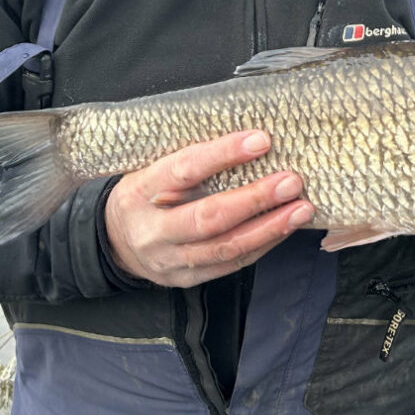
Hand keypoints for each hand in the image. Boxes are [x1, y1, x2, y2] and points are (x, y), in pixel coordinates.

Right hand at [103, 129, 313, 286]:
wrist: (114, 240)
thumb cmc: (144, 192)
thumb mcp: (151, 165)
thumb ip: (190, 157)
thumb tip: (248, 136)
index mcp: (142, 189)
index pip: (185, 169)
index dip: (223, 154)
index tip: (261, 140)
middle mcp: (154, 230)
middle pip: (208, 217)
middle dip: (255, 199)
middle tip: (291, 181)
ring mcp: (170, 259)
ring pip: (224, 248)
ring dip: (269, 228)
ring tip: (301, 209)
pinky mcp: (186, 279)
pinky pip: (230, 265)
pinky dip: (261, 245)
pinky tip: (284, 228)